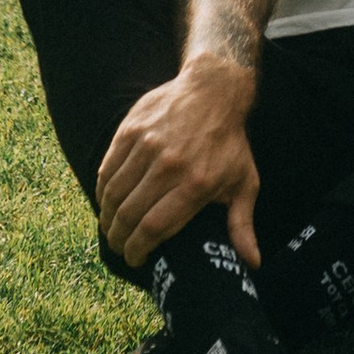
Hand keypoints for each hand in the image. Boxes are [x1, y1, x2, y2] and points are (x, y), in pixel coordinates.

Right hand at [95, 53, 260, 271]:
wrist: (213, 90)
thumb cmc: (229, 143)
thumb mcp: (243, 182)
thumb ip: (241, 224)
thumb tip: (252, 263)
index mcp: (195, 185)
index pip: (154, 228)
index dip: (137, 250)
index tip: (134, 259)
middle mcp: (169, 166)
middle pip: (129, 214)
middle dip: (119, 238)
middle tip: (119, 246)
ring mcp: (147, 146)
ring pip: (114, 193)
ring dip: (107, 217)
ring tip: (110, 228)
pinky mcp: (131, 130)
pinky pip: (107, 169)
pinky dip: (102, 190)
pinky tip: (106, 201)